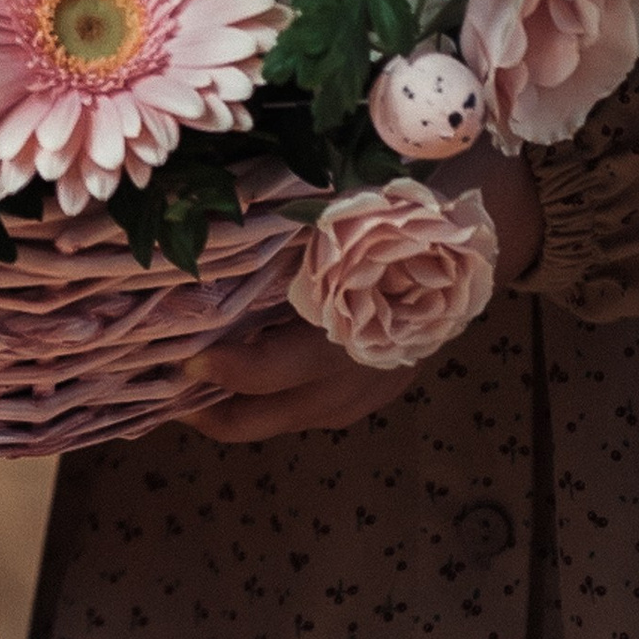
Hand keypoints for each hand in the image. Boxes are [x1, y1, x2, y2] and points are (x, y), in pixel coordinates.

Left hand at [171, 141, 543, 446]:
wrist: (475, 242)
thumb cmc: (400, 217)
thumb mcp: (345, 219)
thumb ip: (291, 236)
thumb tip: (212, 221)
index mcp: (343, 333)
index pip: (265, 371)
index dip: (218, 369)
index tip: (180, 356)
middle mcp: (350, 377)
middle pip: (262, 417)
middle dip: (208, 412)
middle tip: (163, 390)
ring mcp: (363, 393)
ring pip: (283, 420)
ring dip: (235, 408)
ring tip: (189, 386)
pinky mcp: (370, 394)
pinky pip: (310, 411)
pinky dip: (271, 400)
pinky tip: (241, 377)